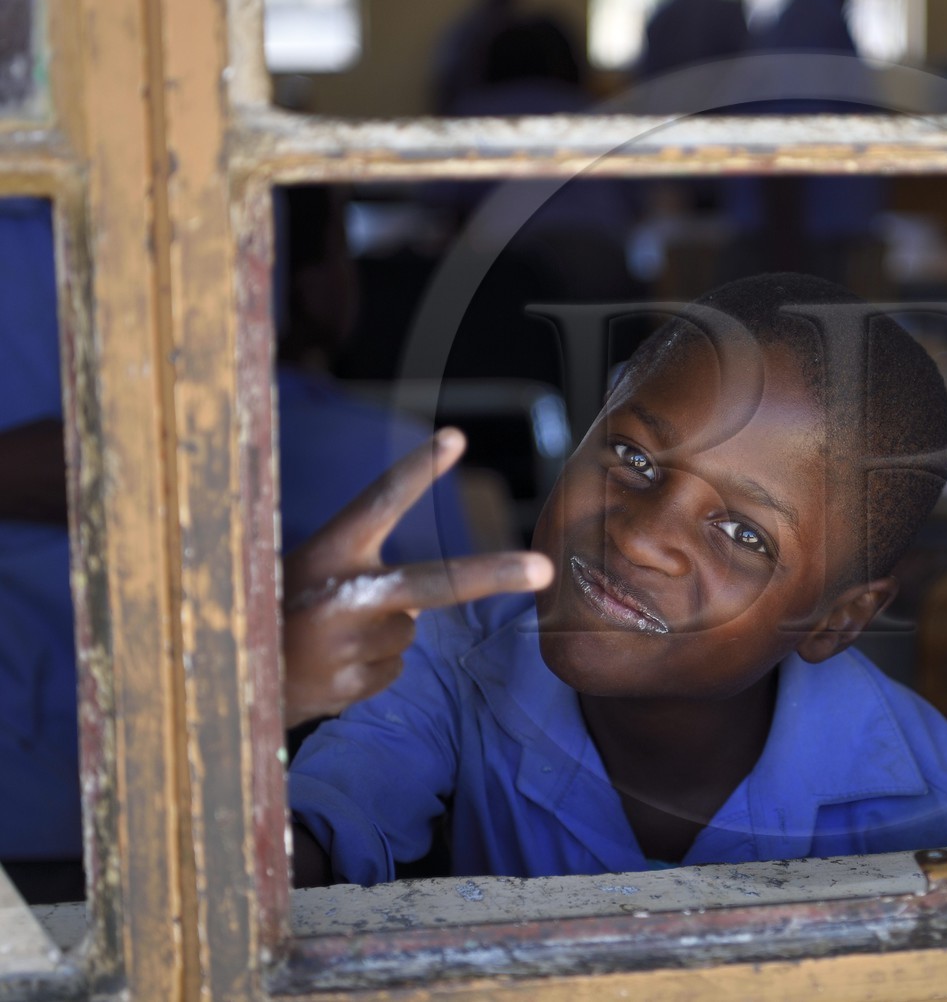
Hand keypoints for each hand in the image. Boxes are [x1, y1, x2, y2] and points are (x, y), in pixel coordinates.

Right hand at [281, 428, 551, 726]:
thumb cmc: (274, 612)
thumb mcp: (304, 571)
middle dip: (495, 574)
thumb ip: (360, 570)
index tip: (456, 437)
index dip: (417, 470)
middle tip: (543, 568)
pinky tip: (330, 667)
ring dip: (382, 634)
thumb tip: (420, 607)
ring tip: (330, 640)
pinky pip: (392, 667)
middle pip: (436, 582)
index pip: (378, 502)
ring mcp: (348, 645)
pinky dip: (370, 667)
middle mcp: (341, 595)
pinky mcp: (352, 685)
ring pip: (408, 630)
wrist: (225, 686)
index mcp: (325, 552)